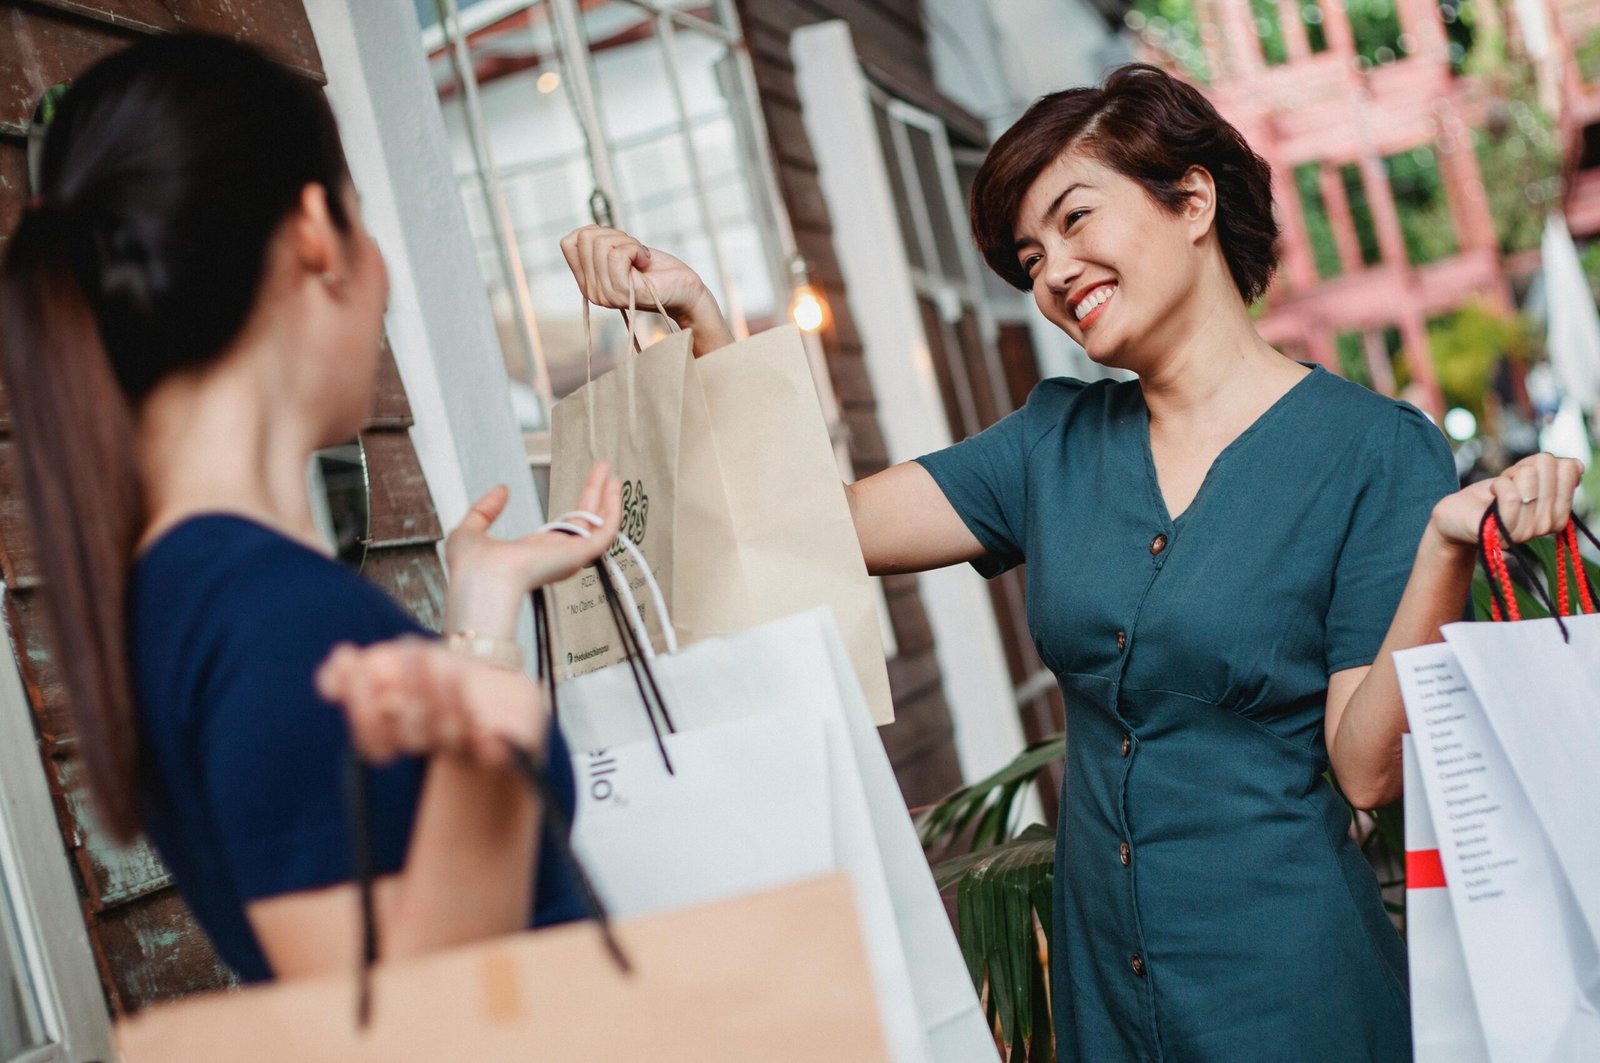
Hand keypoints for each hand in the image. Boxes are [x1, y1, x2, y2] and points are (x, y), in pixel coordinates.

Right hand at [316, 637, 545, 766]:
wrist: (499, 680)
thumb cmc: (437, 674)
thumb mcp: (391, 663)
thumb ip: (355, 671)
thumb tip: (329, 681)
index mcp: (399, 735)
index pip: (372, 742)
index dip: (361, 712)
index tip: (356, 669)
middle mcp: (430, 745)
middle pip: (409, 736)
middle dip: (407, 691)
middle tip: (410, 650)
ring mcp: (467, 747)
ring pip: (446, 732)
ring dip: (438, 693)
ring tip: (433, 655)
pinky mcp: (504, 748)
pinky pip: (491, 746)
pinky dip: (480, 728)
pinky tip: (470, 697)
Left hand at [444, 462, 622, 638]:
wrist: (481, 581)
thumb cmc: (471, 570)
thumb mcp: (470, 530)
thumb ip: (485, 510)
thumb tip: (502, 490)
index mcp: (534, 554)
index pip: (563, 529)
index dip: (574, 508)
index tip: (581, 490)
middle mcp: (555, 556)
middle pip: (583, 521)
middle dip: (594, 495)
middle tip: (602, 471)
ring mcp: (569, 555)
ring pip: (597, 523)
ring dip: (607, 497)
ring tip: (610, 472)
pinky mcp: (580, 554)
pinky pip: (605, 529)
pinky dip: (612, 507)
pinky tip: (614, 486)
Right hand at [558, 225, 733, 354]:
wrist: (685, 289)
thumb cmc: (657, 269)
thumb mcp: (620, 251)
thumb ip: (597, 245)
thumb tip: (583, 233)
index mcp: (587, 282)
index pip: (569, 242)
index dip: (596, 233)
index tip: (619, 246)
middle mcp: (592, 292)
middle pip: (587, 239)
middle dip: (615, 236)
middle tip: (635, 253)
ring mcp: (606, 294)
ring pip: (603, 244)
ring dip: (629, 243)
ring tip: (642, 259)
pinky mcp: (624, 292)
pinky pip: (619, 253)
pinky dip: (637, 249)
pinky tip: (646, 262)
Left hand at [1428, 452, 1585, 549]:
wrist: (1455, 515)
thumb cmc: (1490, 495)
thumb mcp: (1524, 477)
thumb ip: (1551, 471)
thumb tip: (1576, 466)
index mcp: (1558, 511)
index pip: (1568, 468)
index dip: (1538, 462)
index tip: (1522, 476)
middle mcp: (1547, 525)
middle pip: (1547, 468)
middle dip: (1521, 468)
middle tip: (1506, 484)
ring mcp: (1525, 533)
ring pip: (1529, 480)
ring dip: (1507, 477)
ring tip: (1497, 491)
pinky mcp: (1501, 534)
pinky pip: (1511, 496)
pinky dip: (1499, 485)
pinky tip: (1493, 491)